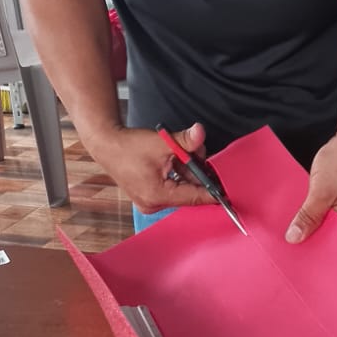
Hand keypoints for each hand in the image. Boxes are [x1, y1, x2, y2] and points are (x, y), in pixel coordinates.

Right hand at [90, 124, 215, 214]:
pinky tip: (173, 160)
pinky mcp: (148, 196)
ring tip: (178, 153)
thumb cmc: (129, 146)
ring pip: (181, 189)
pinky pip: (172, 188)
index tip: (230, 191)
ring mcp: (150, 202)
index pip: (195, 197)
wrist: (106, 145)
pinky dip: (177, 175)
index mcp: (158, 195)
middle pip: (189, 192)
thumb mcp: (161, 142)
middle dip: (197, 172)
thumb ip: (185, 141)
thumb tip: (200, 133)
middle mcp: (154, 204)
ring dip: (187, 172)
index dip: (214, 192)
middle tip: (196, 152)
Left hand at [286, 130, 336, 243]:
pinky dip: (326, 208)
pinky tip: (313, 204)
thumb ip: (308, 217)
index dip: (316, 245)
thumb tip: (294, 238)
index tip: (296, 247)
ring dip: (320, 218)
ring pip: (336, 221)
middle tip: (293, 233)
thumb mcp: (320, 191)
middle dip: (316, 232)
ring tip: (301, 218)